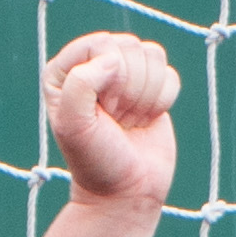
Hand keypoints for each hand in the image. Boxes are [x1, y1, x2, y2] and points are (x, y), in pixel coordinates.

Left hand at [42, 27, 182, 212]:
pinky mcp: (152, 87)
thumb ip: (82, 82)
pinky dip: (162, 100)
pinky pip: (170, 74)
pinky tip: (145, 120)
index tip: (103, 110)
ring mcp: (124, 74)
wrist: (126, 193)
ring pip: (152, 56)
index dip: (108, 76)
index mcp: (65, 70)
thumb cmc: (96, 159)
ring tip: (129, 121)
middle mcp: (93, 65)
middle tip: (116, 119)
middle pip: (129, 46)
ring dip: (146, 95)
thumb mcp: (74, 124)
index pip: (100, 44)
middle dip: (128, 88)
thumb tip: (114, 59)